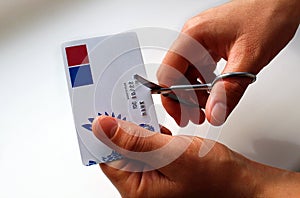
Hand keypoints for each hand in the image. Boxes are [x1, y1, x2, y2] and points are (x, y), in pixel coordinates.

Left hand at [93, 116, 299, 196]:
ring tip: (140, 115)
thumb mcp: (173, 154)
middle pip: (120, 152)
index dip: (104, 134)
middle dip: (122, 129)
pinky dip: (149, 136)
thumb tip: (104, 127)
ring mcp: (153, 178)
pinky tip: (155, 128)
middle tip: (123, 107)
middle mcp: (143, 187)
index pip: (109, 158)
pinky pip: (147, 149)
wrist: (243, 183)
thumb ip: (136, 141)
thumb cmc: (217, 177)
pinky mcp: (162, 169)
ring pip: (134, 147)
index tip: (103, 112)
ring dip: (137, 131)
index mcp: (139, 190)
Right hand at [157, 0, 299, 125]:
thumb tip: (214, 112)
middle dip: (185, 99)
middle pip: (177, 75)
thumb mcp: (249, 57)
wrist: (284, 1)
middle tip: (197, 116)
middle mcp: (194, 37)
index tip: (181, 114)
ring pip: (189, 74)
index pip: (169, 72)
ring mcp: (203, 41)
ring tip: (210, 106)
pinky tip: (216, 91)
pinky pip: (201, 68)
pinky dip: (206, 84)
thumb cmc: (268, 14)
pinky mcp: (212, 45)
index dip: (172, 97)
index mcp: (195, 35)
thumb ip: (230, 88)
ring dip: (196, 93)